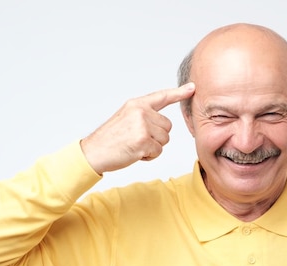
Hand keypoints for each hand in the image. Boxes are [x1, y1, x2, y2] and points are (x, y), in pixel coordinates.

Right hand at [80, 82, 194, 173]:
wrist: (93, 152)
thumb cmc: (110, 139)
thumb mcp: (126, 118)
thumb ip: (144, 116)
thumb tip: (162, 124)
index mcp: (136, 104)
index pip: (162, 97)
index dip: (179, 93)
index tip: (192, 88)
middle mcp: (140, 112)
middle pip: (167, 126)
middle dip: (156, 137)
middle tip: (137, 140)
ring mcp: (142, 126)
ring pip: (165, 139)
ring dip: (153, 147)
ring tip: (134, 146)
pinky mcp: (143, 141)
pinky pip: (158, 151)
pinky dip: (149, 156)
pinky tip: (135, 153)